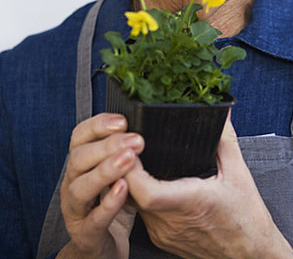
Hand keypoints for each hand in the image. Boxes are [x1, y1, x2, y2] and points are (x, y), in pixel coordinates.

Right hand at [58, 113, 143, 258]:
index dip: (98, 125)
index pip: (79, 137)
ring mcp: (76, 210)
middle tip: (136, 140)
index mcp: (79, 165)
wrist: (102, 247)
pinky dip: (108, 204)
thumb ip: (123, 151)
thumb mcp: (116, 172)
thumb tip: (144, 126)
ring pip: (81, 187)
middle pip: (79, 158)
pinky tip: (123, 189)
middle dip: (108, 146)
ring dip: (105, 171)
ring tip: (129, 160)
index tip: (122, 121)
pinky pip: (94, 219)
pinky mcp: (86, 235)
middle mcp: (72, 184)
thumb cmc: (111, 203)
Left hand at [125, 114, 292, 258]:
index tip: (131, 145)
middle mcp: (171, 222)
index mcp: (191, 203)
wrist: (250, 256)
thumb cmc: (246, 220)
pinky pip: (141, 211)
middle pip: (132, 192)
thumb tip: (221, 112)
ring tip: (132, 154)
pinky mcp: (161, 239)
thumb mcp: (239, 172)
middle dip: (125, 164)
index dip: (131, 168)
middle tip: (127, 140)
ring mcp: (163, 233)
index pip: (147, 191)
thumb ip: (225, 138)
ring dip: (130, 178)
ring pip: (133, 201)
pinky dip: (139, 192)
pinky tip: (146, 178)